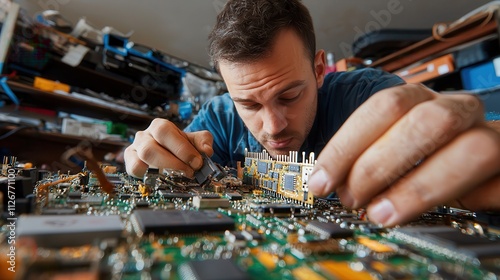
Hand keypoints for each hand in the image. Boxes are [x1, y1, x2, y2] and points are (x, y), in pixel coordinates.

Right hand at [124, 118, 213, 177]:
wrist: (171, 153)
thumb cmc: (181, 146)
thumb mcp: (195, 140)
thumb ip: (203, 141)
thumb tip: (207, 150)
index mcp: (159, 126)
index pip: (165, 131)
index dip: (180, 148)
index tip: (196, 162)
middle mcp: (144, 136)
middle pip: (150, 147)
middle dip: (173, 163)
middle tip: (189, 172)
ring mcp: (135, 150)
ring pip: (142, 159)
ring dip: (163, 170)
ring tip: (179, 176)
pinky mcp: (131, 163)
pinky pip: (133, 169)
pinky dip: (148, 175)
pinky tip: (163, 178)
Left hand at [308, 83, 499, 225]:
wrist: (486, 165)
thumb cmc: (428, 158)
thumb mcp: (392, 153)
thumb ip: (366, 160)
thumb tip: (324, 181)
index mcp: (421, 101)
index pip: (383, 108)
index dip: (347, 145)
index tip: (321, 181)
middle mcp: (457, 111)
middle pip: (422, 121)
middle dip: (377, 164)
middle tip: (352, 198)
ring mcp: (492, 136)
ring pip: (470, 150)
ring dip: (418, 187)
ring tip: (382, 214)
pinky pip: (497, 185)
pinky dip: (466, 202)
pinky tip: (435, 214)